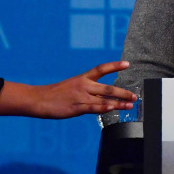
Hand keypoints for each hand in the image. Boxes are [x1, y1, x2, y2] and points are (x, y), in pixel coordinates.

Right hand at [0, 61, 136, 118]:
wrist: (39, 99)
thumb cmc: (56, 94)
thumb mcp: (72, 86)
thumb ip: (87, 90)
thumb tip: (100, 97)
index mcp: (83, 78)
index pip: (102, 69)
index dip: (115, 66)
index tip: (127, 64)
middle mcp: (84, 85)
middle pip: (108, 88)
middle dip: (123, 92)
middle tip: (134, 96)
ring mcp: (81, 96)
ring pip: (104, 99)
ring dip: (119, 103)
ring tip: (130, 105)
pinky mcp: (76, 107)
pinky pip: (93, 108)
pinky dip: (104, 108)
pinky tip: (113, 109)